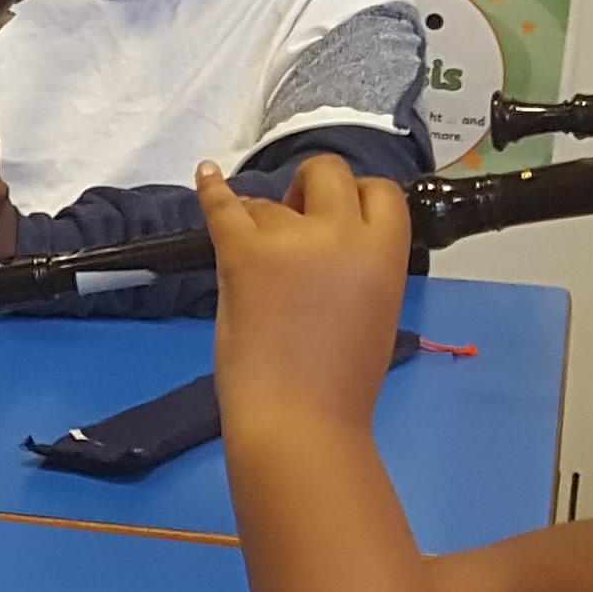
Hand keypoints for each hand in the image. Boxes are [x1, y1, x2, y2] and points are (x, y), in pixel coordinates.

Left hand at [200, 154, 415, 442]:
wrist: (300, 420)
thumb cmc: (340, 384)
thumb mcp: (376, 312)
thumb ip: (360, 268)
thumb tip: (331, 247)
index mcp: (385, 254)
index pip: (380, 191)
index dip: (358, 196)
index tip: (339, 213)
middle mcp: (341, 234)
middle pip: (327, 172)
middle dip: (311, 187)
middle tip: (296, 219)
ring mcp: (288, 240)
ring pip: (269, 201)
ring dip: (262, 221)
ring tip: (257, 265)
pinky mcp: (241, 253)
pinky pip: (222, 205)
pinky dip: (211, 188)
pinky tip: (207, 174)